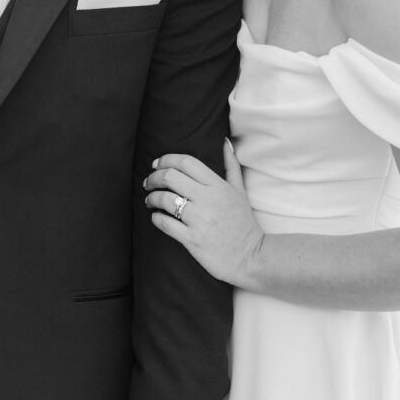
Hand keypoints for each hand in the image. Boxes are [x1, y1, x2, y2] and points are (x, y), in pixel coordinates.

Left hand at [144, 140, 263, 286]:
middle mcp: (208, 199)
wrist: (251, 257)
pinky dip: (156, 218)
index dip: (166, 160)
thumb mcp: (240, 191)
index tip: (156, 165)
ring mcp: (199, 220)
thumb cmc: (244, 223)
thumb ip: (231, 165)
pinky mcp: (192, 240)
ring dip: (151, 198)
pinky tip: (156, 217)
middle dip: (153, 177)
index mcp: (218, 186)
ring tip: (149, 200)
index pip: (186, 162)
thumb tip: (225, 142)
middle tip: (148, 182)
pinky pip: (165, 224)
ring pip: (164, 200)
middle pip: (170, 177)